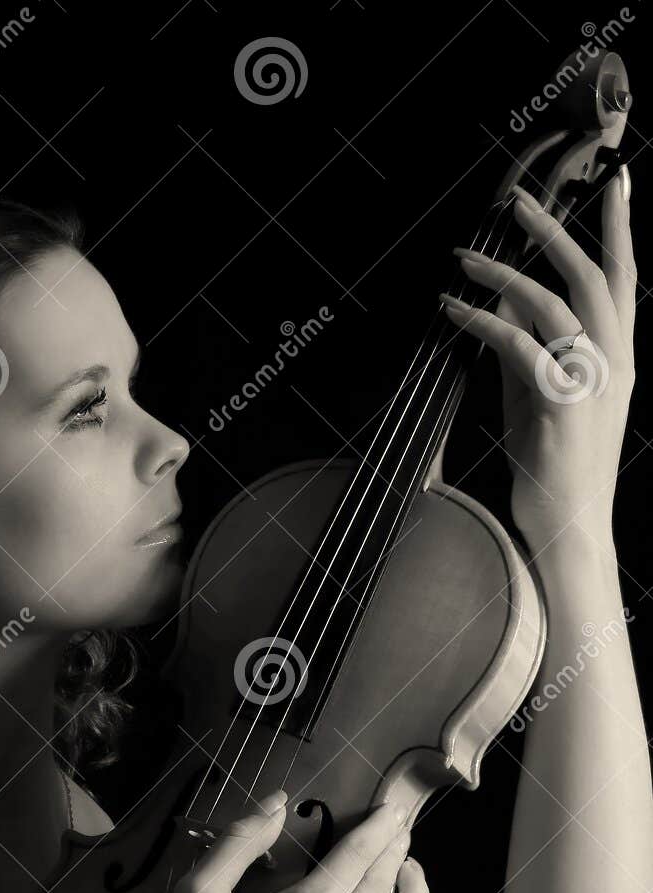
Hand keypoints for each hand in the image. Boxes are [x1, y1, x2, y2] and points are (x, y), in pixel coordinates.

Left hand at [440, 171, 635, 557]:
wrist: (567, 527)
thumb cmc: (552, 468)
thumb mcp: (538, 397)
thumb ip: (528, 350)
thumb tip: (503, 307)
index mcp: (618, 359)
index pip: (623, 281)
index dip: (620, 229)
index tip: (619, 182)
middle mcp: (614, 363)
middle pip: (592, 278)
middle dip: (555, 232)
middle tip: (519, 202)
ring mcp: (591, 382)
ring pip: (554, 304)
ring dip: (505, 273)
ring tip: (466, 258)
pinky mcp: (562, 404)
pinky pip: (519, 347)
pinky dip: (482, 323)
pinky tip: (453, 313)